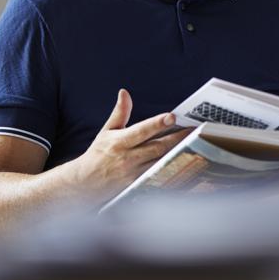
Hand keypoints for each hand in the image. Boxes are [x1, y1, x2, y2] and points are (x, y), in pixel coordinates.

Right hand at [68, 89, 191, 196]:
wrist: (84, 184)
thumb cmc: (98, 154)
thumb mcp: (106, 131)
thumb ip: (120, 112)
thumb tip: (124, 92)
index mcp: (120, 142)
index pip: (142, 130)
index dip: (157, 123)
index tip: (172, 116)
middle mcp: (128, 158)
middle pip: (158, 147)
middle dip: (177, 138)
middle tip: (194, 129)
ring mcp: (133, 174)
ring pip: (160, 162)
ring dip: (177, 153)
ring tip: (195, 143)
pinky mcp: (137, 186)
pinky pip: (158, 176)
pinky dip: (171, 169)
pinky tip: (184, 161)